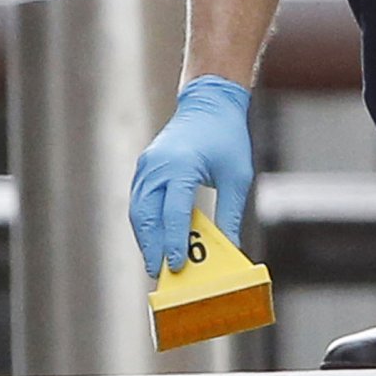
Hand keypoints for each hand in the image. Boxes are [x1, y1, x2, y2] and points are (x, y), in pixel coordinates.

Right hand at [128, 76, 254, 277]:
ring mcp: (148, 165)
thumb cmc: (226, 137)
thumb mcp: (237, 177)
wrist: (209, 102)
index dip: (174, 241)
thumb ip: (230, 214)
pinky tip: (155, 240)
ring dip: (146, 237)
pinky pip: (140, 201)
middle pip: (147, 215)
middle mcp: (158, 165)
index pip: (173, 211)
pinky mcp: (146, 167)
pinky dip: (145, 223)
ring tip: (156, 262)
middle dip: (152, 246)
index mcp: (182, 165)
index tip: (176, 266)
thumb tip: (229, 249)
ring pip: (138, 210)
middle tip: (160, 274)